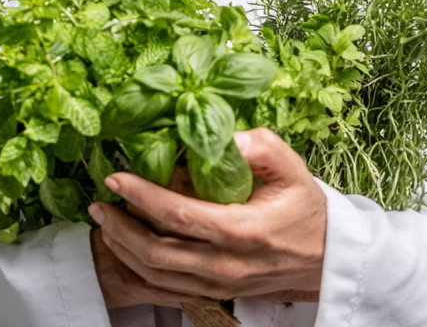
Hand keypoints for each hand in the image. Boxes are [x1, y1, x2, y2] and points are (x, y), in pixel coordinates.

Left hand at [89, 128, 326, 303]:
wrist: (327, 257)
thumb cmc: (305, 207)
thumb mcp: (290, 165)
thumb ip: (257, 145)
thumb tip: (221, 132)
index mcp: (241, 229)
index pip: (177, 214)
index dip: (141, 196)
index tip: (116, 178)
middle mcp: (225, 263)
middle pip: (156, 252)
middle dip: (119, 226)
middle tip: (99, 202)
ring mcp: (219, 283)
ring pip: (156, 275)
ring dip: (123, 249)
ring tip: (105, 222)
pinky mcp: (216, 293)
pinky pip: (167, 289)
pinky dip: (139, 271)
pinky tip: (127, 249)